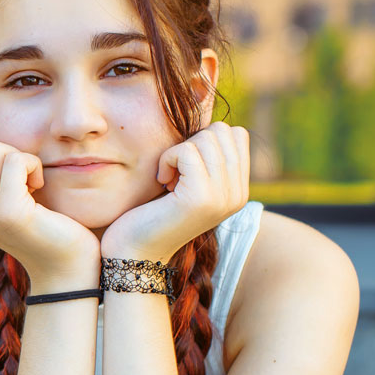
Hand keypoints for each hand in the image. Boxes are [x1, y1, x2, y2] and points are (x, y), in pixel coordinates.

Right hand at [0, 135, 100, 280]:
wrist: (62, 265)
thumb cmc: (37, 222)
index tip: (3, 173)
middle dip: (4, 151)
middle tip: (20, 178)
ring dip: (20, 158)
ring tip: (29, 184)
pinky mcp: (8, 211)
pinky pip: (17, 160)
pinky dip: (34, 166)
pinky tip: (39, 187)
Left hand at [101, 121, 249, 262]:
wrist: (135, 253)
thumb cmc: (153, 211)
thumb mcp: (187, 181)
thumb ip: (205, 157)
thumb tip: (209, 122)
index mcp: (239, 190)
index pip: (236, 134)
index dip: (204, 140)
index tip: (185, 168)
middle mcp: (238, 195)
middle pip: (223, 131)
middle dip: (192, 143)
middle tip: (175, 174)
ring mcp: (223, 197)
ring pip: (207, 137)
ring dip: (178, 152)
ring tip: (168, 180)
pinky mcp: (202, 198)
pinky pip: (187, 150)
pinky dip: (167, 159)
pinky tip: (161, 182)